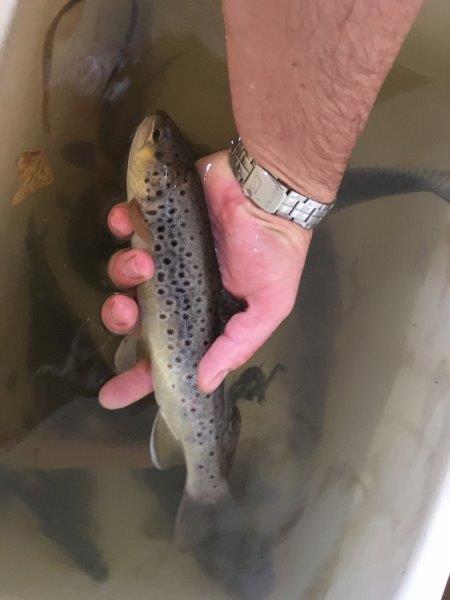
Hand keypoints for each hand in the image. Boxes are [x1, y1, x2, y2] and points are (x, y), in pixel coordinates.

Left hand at [99, 151, 310, 408]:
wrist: (273, 195)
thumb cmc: (275, 254)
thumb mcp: (268, 308)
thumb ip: (237, 346)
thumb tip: (203, 384)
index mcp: (200, 316)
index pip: (163, 353)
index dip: (137, 376)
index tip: (111, 397)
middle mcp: (176, 289)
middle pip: (131, 314)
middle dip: (120, 318)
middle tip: (128, 311)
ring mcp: (165, 253)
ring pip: (122, 272)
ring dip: (122, 272)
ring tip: (144, 261)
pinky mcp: (158, 218)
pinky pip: (124, 225)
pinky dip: (119, 225)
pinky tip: (127, 223)